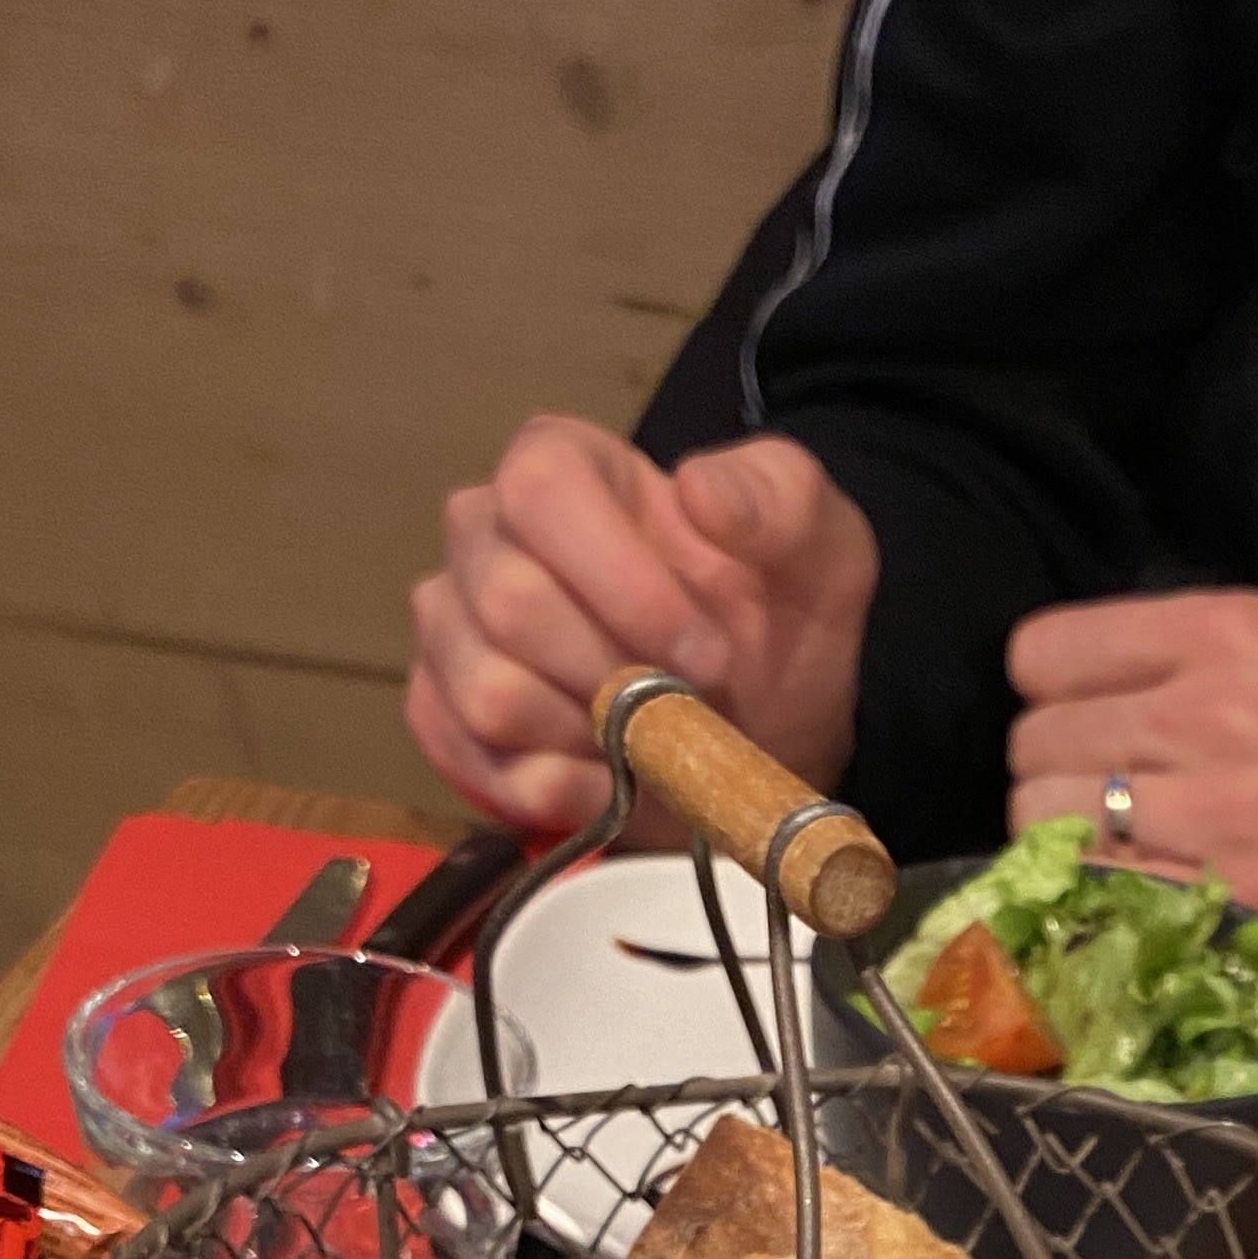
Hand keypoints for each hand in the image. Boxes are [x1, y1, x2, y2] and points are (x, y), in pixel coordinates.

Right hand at [405, 416, 877, 837]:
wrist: (761, 726)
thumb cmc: (776, 620)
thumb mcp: (817, 548)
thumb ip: (778, 500)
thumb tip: (703, 491)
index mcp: (561, 467)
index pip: (541, 493)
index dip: (624, 585)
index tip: (706, 658)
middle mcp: (484, 536)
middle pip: (509, 603)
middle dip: (615, 678)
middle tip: (684, 710)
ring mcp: (452, 628)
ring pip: (488, 692)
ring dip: (587, 739)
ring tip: (648, 743)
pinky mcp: (440, 713)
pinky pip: (466, 757)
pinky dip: (550, 791)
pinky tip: (608, 785)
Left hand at [1005, 588, 1257, 943]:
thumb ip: (1202, 647)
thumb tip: (1111, 671)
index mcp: (1227, 634)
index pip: (1048, 650)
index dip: (1047, 683)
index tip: (1069, 705)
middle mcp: (1204, 714)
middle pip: (1034, 740)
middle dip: (1051, 763)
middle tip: (1092, 782)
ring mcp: (1207, 813)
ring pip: (1045, 816)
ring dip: (1062, 830)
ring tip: (1108, 835)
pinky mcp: (1220, 895)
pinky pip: (1096, 887)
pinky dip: (1095, 889)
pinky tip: (1129, 883)